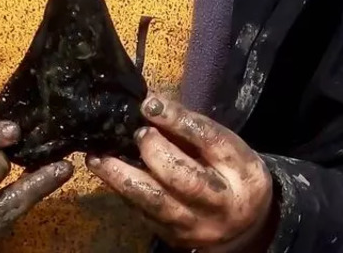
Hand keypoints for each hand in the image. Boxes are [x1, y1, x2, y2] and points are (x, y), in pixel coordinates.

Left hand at [87, 95, 275, 251]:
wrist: (245, 228)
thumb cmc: (232, 175)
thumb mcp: (227, 148)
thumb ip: (193, 130)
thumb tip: (151, 105)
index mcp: (242, 169)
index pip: (210, 140)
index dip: (179, 120)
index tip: (150, 104)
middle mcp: (220, 202)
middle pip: (185, 178)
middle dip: (154, 152)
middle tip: (137, 133)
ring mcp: (196, 225)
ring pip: (156, 202)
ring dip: (121, 177)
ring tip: (97, 157)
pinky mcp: (173, 237)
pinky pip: (143, 213)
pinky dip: (123, 191)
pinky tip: (106, 174)